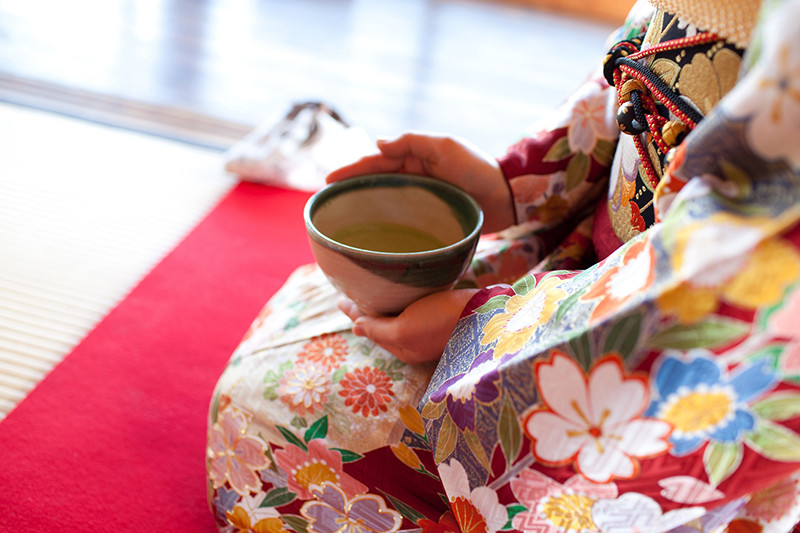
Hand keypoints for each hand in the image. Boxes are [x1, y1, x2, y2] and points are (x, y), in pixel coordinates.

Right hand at [326, 133, 514, 232]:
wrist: (508, 198)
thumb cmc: (478, 169)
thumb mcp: (446, 147)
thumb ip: (413, 142)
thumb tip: (378, 143)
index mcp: (417, 157)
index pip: (378, 161)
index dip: (353, 169)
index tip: (329, 181)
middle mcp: (417, 176)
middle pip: (377, 180)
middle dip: (352, 187)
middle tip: (327, 199)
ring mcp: (423, 198)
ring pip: (387, 200)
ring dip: (365, 205)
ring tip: (341, 217)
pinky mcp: (432, 218)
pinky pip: (403, 219)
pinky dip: (386, 223)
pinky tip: (372, 234)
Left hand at [338, 288, 478, 364]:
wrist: (489, 315)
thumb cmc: (442, 322)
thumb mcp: (403, 330)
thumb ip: (378, 329)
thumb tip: (355, 327)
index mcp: (403, 347)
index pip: (371, 328)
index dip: (355, 313)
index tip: (341, 297)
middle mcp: (417, 340)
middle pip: (384, 322)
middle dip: (367, 309)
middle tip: (350, 291)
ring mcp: (432, 328)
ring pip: (400, 314)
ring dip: (385, 303)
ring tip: (372, 288)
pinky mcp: (447, 314)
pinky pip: (417, 306)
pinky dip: (404, 298)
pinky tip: (404, 288)